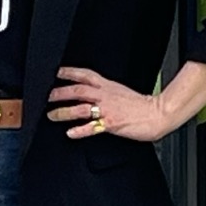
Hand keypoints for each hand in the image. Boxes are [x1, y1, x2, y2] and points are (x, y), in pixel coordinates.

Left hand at [49, 64, 173, 142]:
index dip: (70, 72)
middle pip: (78, 90)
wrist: (157, 113)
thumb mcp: (123, 92)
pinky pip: (92, 127)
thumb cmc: (143, 105)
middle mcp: (106, 96)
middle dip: (61, 92)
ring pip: (81, 108)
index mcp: (109, 86)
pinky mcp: (111, 123)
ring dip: (64, 111)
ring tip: (52, 115)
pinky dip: (80, 130)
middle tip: (48, 96)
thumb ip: (109, 93)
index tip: (57, 72)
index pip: (86, 75)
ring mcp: (107, 110)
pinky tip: (70, 133)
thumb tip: (97, 95)